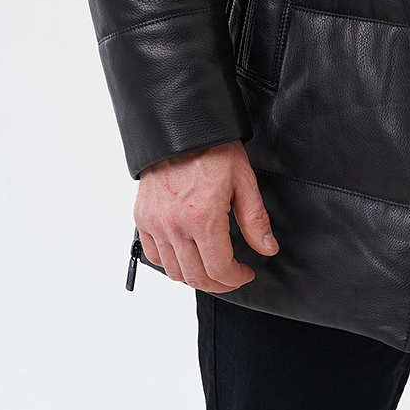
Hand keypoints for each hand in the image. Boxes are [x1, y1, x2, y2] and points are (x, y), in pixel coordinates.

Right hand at [134, 138, 278, 292]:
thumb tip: (267, 247)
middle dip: (218, 284)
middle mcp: (175, 224)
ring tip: (210, 267)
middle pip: (196, 277)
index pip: (219, 269)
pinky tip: (185, 255)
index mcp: (203, 216)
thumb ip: (255, 219)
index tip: (245, 273)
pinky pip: (153, 255)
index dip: (236, 279)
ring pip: (173, 271)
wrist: (181, 126)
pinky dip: (170, 263)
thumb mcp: (243, 180)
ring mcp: (156, 222)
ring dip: (194, 277)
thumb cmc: (212, 148)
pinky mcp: (143, 217)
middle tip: (231, 276)